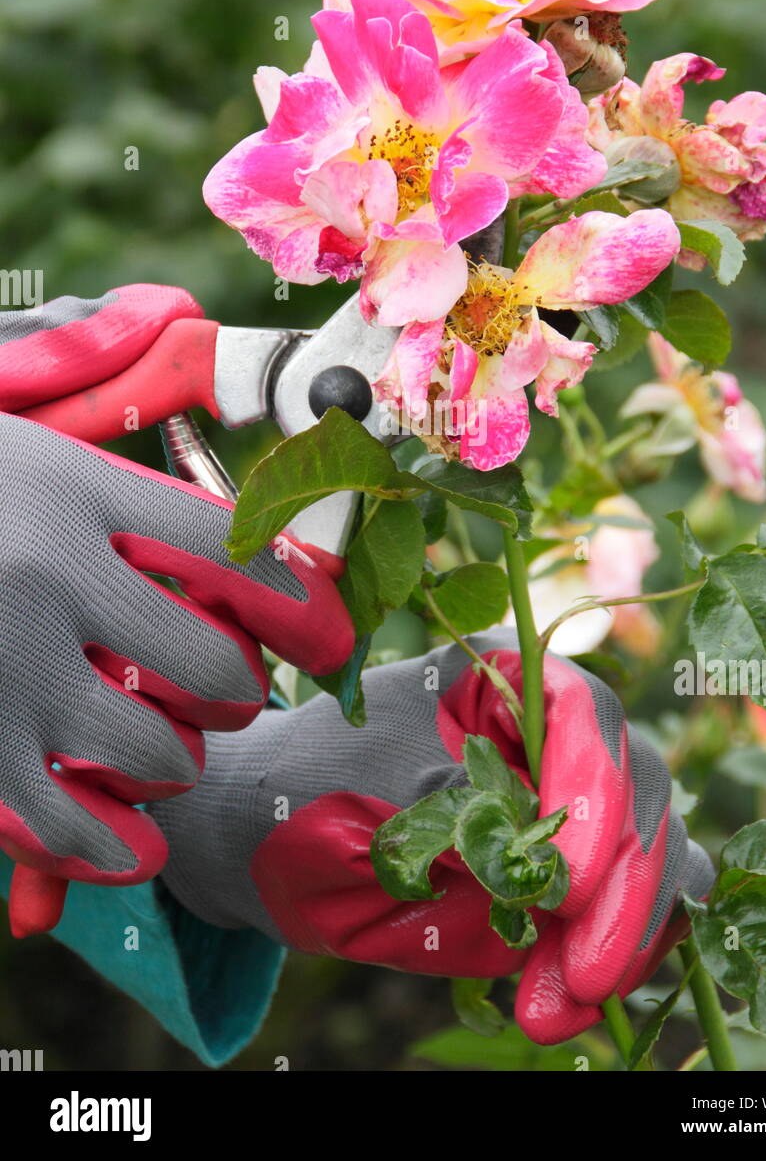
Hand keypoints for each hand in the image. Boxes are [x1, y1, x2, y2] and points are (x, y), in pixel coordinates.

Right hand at [0, 286, 353, 934]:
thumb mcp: (12, 414)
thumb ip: (85, 380)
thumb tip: (173, 321)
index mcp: (73, 486)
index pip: (228, 548)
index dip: (300, 604)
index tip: (329, 638)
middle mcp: (49, 573)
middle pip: (209, 664)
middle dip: (234, 694)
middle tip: (223, 695)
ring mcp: (3, 664)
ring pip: (149, 750)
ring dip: (173, 762)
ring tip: (162, 750)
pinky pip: (59, 821)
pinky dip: (109, 846)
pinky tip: (133, 846)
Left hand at [150, 634, 711, 1044]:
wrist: (274, 843)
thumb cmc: (312, 795)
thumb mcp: (379, 803)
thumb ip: (471, 826)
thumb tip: (559, 880)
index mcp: (503, 675)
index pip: (585, 713)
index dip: (594, 793)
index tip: (570, 883)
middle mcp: (555, 728)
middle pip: (639, 786)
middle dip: (624, 885)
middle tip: (585, 973)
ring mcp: (575, 799)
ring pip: (657, 851)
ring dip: (627, 934)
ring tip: (565, 1004)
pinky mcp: (579, 868)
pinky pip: (636, 905)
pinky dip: (618, 955)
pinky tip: (567, 1001)